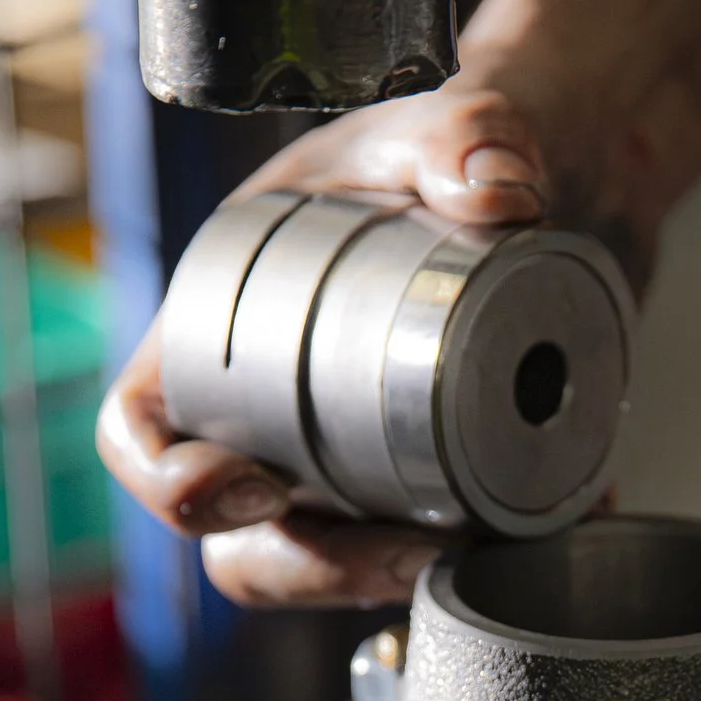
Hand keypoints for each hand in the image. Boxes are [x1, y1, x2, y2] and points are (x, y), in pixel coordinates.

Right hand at [94, 82, 569, 607]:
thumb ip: (474, 132)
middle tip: (412, 550)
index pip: (142, 426)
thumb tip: (500, 192)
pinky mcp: (423, 489)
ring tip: (486, 542)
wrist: (557, 187)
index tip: (253, 488)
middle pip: (242, 543)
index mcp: (222, 321)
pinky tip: (543, 531)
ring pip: (332, 570)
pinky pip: (426, 557)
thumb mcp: (456, 120)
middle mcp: (268, 411)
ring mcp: (344, 463)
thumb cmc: (453, 153)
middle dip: (316, 570)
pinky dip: (483, 562)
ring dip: (399, 580)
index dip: (168, 482)